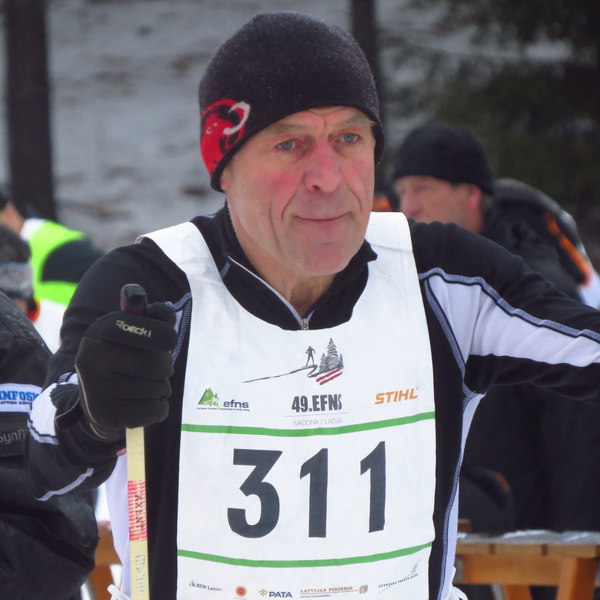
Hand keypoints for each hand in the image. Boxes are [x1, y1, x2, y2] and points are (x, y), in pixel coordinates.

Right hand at [75, 302, 176, 441]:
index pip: (152, 332)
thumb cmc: (125, 352)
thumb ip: (155, 315)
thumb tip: (158, 307)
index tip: (168, 341)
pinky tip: (149, 403)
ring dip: (163, 388)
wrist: (95, 392)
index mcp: (101, 329)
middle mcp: (91, 357)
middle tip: (162, 368)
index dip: (167, 337)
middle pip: (157, 365)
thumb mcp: (136, 327)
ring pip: (157, 389)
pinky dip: (160, 408)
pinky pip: (154, 411)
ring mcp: (95, 388)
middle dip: (167, 367)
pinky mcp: (104, 414)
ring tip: (152, 385)